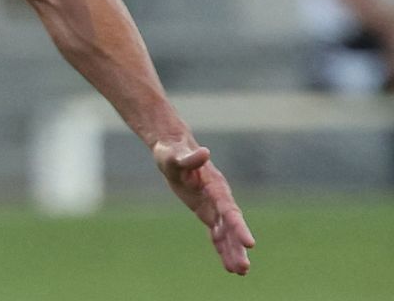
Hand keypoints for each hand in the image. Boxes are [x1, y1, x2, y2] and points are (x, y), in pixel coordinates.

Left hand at [152, 139, 254, 273]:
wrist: (173, 150)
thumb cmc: (172, 152)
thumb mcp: (174, 155)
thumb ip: (190, 158)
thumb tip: (204, 152)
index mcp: (215, 187)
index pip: (229, 210)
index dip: (239, 227)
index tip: (250, 244)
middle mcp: (219, 199)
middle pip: (231, 226)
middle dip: (237, 246)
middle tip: (244, 268)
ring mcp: (214, 207)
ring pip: (226, 233)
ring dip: (233, 252)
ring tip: (241, 272)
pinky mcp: (206, 212)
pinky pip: (216, 233)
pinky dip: (222, 248)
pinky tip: (229, 266)